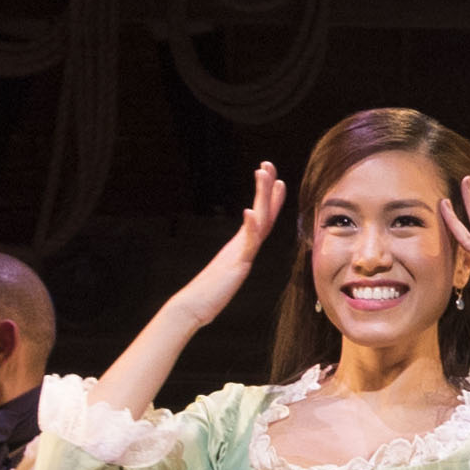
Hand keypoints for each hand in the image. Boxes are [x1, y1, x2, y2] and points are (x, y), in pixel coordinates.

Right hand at [160, 160, 286, 326]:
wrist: (193, 306)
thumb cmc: (211, 294)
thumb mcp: (232, 274)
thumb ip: (237, 263)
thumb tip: (241, 260)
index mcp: (241, 245)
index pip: (260, 217)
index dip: (269, 198)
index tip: (276, 178)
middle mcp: (240, 244)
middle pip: (259, 211)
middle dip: (265, 186)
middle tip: (268, 163)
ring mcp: (238, 251)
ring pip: (256, 220)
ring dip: (261, 196)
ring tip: (263, 174)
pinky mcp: (235, 264)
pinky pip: (246, 244)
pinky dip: (250, 227)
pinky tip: (250, 212)